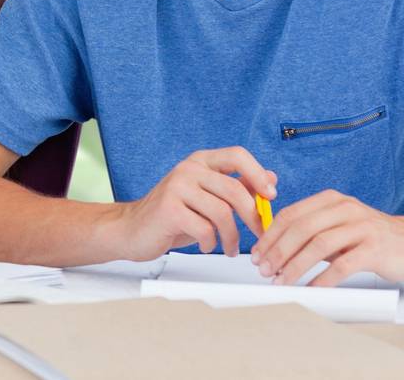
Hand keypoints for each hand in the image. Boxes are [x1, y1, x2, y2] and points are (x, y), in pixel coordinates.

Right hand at [109, 147, 275, 259]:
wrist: (133, 229)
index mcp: (200, 162)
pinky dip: (212, 243)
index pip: (237, 155)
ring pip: (222, 212)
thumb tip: (270, 178)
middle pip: (235, 189)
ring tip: (230, 247)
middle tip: (259, 234)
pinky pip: (205, 229)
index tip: (271, 195)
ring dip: (232, 237)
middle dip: (253, 217)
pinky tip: (207, 245)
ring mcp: (176, 187)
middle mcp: (188, 169)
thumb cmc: (174, 215)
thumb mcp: (209, 199)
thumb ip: (237, 187)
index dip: (258, 174)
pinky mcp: (169, 209)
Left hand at [252, 190, 403, 286]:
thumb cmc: (372, 237)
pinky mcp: (375, 248)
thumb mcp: (339, 226)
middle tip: (264, 269)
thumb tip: (274, 250)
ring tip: (281, 280)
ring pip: (318, 245)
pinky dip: (323, 279)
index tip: (257, 253)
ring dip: (295, 265)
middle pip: (300, 228)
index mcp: (331, 200)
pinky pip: (343, 265)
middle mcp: (345, 208)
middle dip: (277, 250)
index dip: (270, 235)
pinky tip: (311, 289)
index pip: (291, 214)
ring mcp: (361, 227)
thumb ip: (312, 232)